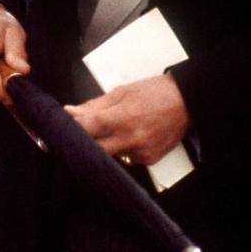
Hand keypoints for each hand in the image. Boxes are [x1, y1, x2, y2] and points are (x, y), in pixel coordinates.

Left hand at [63, 74, 190, 165]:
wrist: (187, 102)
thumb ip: (95, 105)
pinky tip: (130, 137)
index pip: (87, 129)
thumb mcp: (122, 92)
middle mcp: (131, 139)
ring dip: (105, 146)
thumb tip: (71, 112)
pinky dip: (123, 149)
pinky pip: (127, 158)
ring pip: (110, 155)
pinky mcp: (150, 160)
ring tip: (113, 131)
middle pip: (94, 149)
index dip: (72, 128)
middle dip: (85, 142)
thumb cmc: (154, 92)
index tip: (63, 127)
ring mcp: (141, 152)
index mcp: (122, 118)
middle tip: (80, 135)